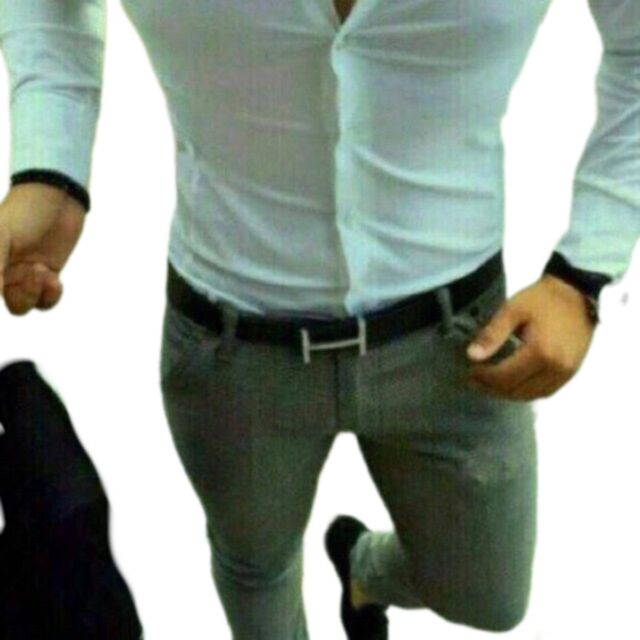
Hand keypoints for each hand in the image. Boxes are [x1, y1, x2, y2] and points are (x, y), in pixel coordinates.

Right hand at [0, 183, 85, 314]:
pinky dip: (50, 295)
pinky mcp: (46, 274)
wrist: (57, 197)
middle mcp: (3, 270)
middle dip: (22, 294)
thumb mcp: (2, 234)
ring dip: (35, 293)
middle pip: (9, 303)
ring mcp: (24, 274)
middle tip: (35, 270)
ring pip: (24, 304)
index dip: (1, 290)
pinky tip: (54, 279)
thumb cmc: (25, 211)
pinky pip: (45, 300)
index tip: (8, 282)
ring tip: (43, 269)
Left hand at [465, 274, 595, 400]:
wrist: (576, 292)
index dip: (484, 378)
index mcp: (540, 352)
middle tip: (475, 380)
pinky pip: (546, 392)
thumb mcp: (511, 310)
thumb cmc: (542, 299)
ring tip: (490, 384)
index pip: (505, 377)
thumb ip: (491, 334)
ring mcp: (566, 373)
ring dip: (508, 394)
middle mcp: (556, 368)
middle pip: (517, 390)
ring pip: (531, 395)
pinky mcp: (572, 372)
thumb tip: (472, 356)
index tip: (470, 372)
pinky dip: (526, 392)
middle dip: (492, 388)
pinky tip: (513, 384)